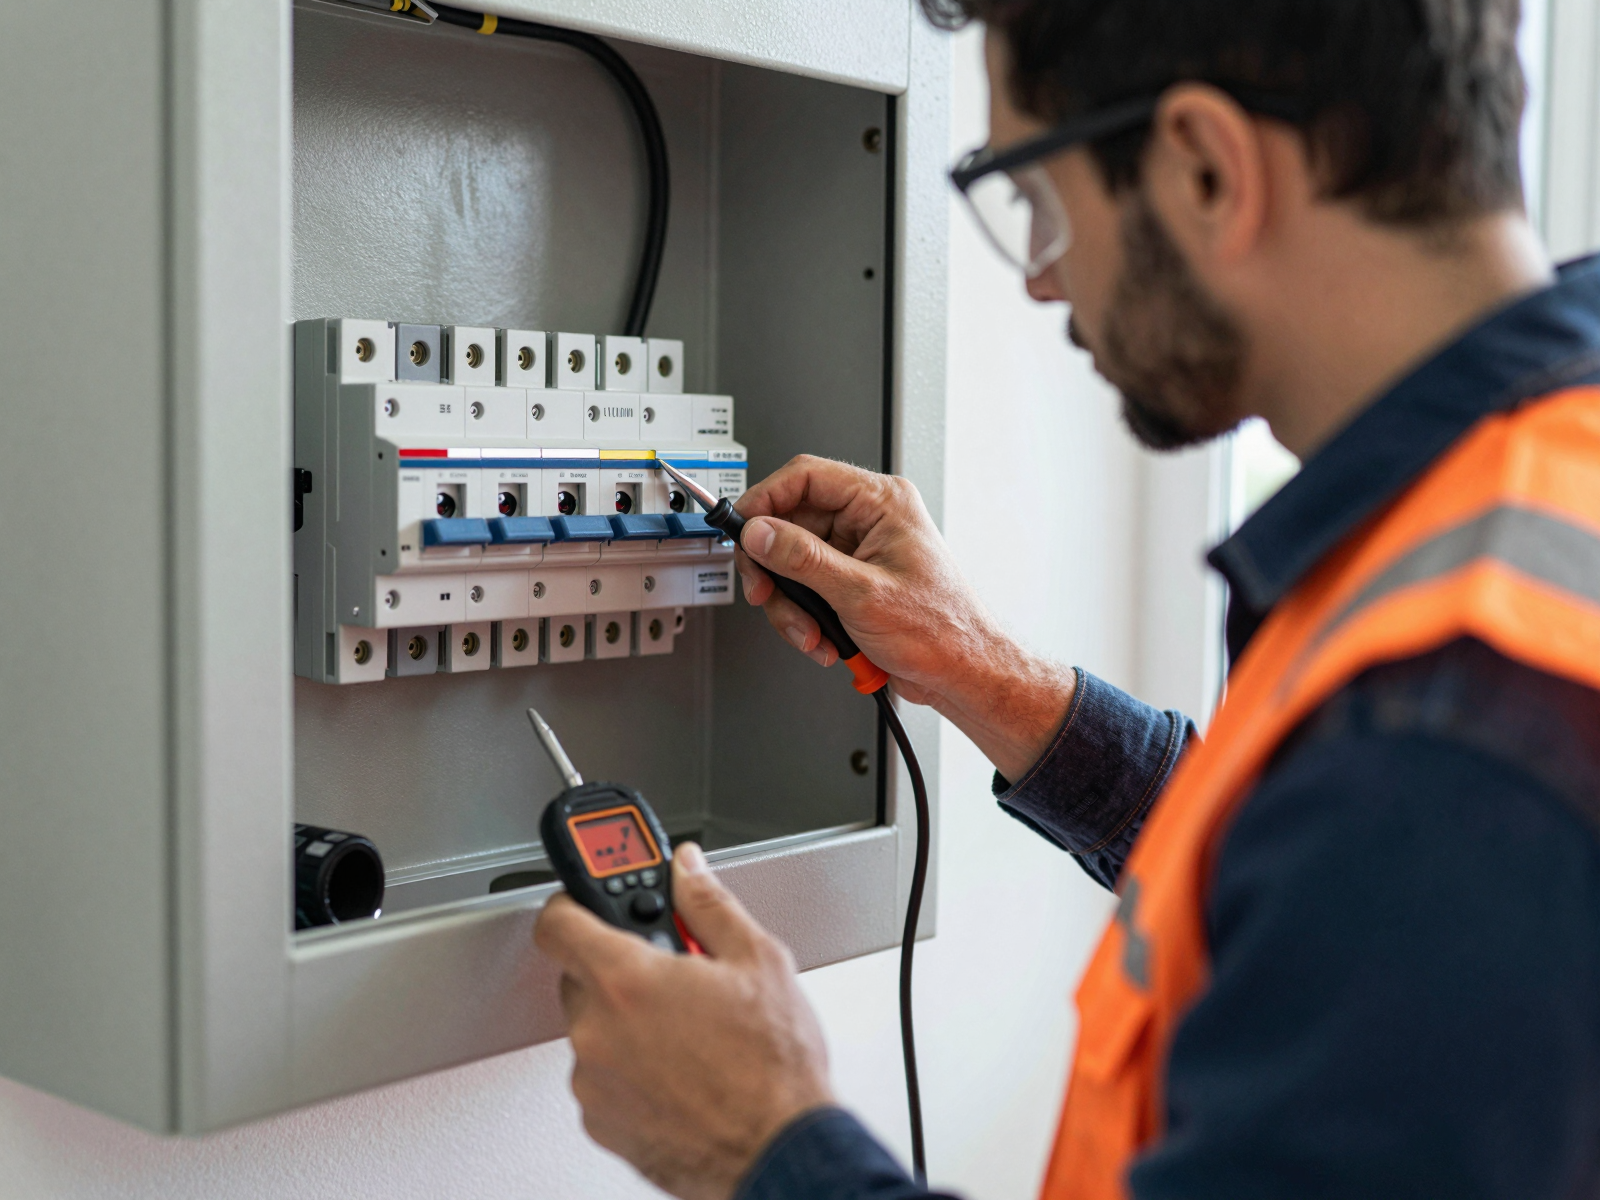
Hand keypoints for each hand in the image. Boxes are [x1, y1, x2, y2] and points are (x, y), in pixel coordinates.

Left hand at [535, 843, 833, 1199]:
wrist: (779, 1150)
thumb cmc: (773, 1067)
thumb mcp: (757, 960)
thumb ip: (707, 903)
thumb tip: (686, 869)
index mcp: (627, 979)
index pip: (558, 922)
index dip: (571, 904)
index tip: (587, 903)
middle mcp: (596, 1031)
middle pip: (582, 976)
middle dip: (622, 969)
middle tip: (673, 976)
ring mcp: (593, 1082)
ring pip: (595, 1029)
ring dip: (628, 1023)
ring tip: (689, 1033)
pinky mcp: (600, 1123)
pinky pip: (603, 1077)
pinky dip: (630, 1069)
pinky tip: (680, 1070)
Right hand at [734, 455, 1075, 780]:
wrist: (962, 673)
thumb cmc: (941, 629)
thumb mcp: (861, 592)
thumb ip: (803, 559)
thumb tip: (760, 533)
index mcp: (881, 503)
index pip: (806, 477)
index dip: (765, 499)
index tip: (741, 528)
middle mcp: (869, 521)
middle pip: (791, 525)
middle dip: (775, 570)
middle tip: (765, 593)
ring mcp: (859, 553)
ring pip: (793, 564)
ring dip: (792, 606)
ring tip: (811, 633)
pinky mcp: (851, 583)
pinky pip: (807, 590)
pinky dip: (806, 619)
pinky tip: (824, 641)